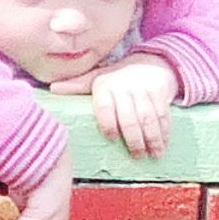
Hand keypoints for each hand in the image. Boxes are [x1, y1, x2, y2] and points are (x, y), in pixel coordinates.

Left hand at [53, 56, 178, 158]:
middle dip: (134, 139)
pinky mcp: (161, 93)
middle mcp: (125, 88)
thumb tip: (53, 89)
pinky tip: (163, 145)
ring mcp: (144, 91)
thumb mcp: (96, 78)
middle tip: (137, 155)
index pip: (105, 107)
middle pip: (130, 117)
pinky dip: (165, 132)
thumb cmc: (116, 78)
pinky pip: (163, 115)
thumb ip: (77, 86)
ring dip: (153, 139)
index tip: (112, 138)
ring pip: (149, 118)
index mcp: (105, 86)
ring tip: (153, 155)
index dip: (109, 124)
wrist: (149, 63)